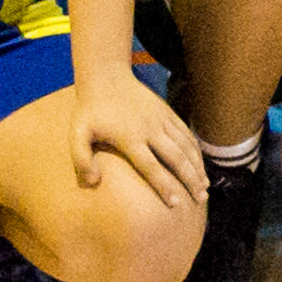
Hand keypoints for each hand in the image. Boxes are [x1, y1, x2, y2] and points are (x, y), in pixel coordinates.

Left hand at [74, 71, 204, 211]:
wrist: (106, 78)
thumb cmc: (90, 111)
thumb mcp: (76, 134)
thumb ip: (81, 160)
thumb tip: (92, 182)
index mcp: (130, 138)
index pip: (151, 167)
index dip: (164, 186)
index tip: (175, 204)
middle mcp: (150, 129)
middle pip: (176, 158)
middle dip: (190, 180)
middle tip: (200, 199)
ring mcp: (162, 119)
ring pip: (186, 147)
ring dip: (197, 168)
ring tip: (205, 187)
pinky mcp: (167, 112)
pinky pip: (186, 134)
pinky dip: (196, 151)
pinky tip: (200, 165)